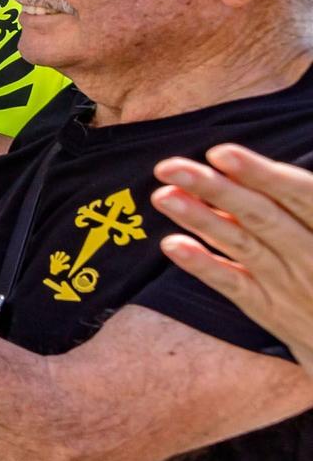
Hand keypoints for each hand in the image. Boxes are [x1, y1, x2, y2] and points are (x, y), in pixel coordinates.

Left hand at [152, 145, 312, 371]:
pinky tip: (172, 244)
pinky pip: (232, 284)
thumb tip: (233, 170)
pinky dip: (203, 264)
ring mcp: (288, 282)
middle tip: (169, 167)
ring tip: (162, 196)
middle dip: (214, 189)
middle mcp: (311, 253)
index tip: (219, 153)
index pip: (298, 194)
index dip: (259, 173)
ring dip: (199, 219)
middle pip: (260, 216)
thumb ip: (288, 203)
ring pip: (241, 245)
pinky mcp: (268, 308)